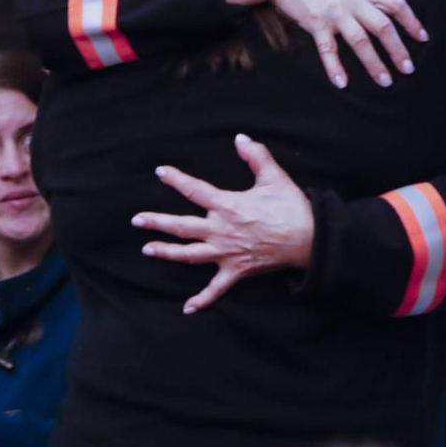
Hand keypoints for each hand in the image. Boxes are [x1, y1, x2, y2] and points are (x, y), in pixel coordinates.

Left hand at [134, 134, 315, 312]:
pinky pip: (216, 288)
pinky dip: (202, 300)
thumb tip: (241, 138)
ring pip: (189, 255)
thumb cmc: (291, 207)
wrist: (309, 239)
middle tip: (137, 220)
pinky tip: (187, 308)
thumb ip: (255, 155)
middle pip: (182, 226)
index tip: (160, 172)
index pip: (195, 190)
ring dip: (167, 252)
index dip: (176, 180)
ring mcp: (226, 253)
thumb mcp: (274, 176)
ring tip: (148, 250)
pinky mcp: (236, 270)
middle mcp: (220, 230)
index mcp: (227, 206)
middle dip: (157, 222)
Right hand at [221, 0, 426, 87]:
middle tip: (408, 69)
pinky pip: (328, 50)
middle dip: (398, 50)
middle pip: (383, 27)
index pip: (395, 3)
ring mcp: (335, 13)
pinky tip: (342, 83)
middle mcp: (353, 0)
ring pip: (360, 42)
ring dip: (374, 63)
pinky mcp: (316, 23)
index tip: (422, 38)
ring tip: (385, 81)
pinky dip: (335, 67)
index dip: (411, 21)